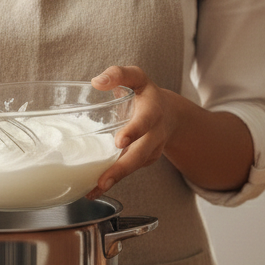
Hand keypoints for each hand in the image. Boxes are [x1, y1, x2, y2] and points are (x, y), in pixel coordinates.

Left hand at [86, 65, 176, 197]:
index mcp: (152, 111)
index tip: (119, 142)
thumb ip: (118, 74)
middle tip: (103, 180)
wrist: (170, 114)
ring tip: (94, 190)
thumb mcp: (136, 77)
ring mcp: (150, 150)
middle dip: (122, 168)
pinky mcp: (144, 161)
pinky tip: (94, 187)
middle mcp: (154, 134)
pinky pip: (129, 170)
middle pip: (140, 154)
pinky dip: (113, 180)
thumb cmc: (146, 94)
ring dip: (114, 179)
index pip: (144, 121)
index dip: (134, 131)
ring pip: (133, 167)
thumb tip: (96, 82)